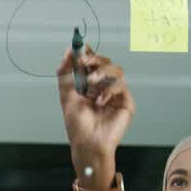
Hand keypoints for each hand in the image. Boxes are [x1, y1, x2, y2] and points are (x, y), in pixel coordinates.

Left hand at [55, 46, 134, 170]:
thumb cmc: (77, 125)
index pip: (92, 64)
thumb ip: (65, 73)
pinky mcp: (126, 102)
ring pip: (116, 70)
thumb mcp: (66, 96)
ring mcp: (115, 95)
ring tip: (90, 84)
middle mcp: (103, 88)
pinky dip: (108, 90)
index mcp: (89, 86)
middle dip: (95, 60)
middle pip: (106, 63)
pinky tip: (99, 101)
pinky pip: (120, 86)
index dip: (88, 53)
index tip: (80, 45)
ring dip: (102, 72)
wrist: (87, 144)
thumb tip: (67, 51)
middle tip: (84, 62)